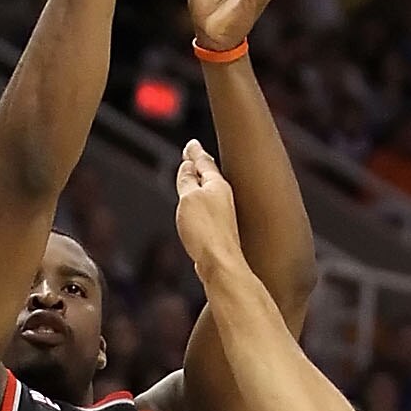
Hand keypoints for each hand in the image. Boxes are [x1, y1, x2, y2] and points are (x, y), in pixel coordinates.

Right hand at [174, 137, 241, 273]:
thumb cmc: (208, 233)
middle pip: (208, 176)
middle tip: (191, 156)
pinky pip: (207, 209)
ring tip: (191, 178)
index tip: (191, 145)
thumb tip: (187, 167)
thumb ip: (187, 180)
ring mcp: (222, 216)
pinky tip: (196, 208)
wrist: (220, 264)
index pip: (204, 162)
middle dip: (198, 166)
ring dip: (198, 184)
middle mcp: (223, 198)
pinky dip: (199, 203)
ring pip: (208, 193)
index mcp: (217, 185)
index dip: (195, 153)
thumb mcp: (189, 198)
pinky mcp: (218, 231)